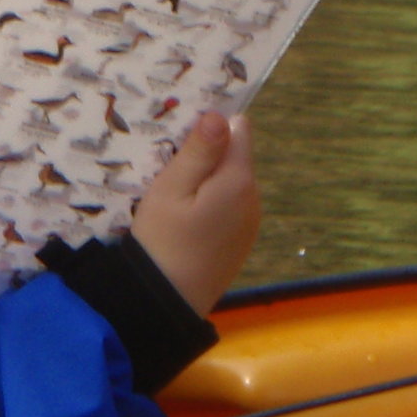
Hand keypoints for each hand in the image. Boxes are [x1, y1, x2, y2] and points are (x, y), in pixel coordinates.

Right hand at [130, 111, 257, 313]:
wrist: (167, 302)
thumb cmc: (163, 239)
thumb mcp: (171, 189)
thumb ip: (199, 152)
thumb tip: (221, 115)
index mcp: (238, 180)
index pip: (238, 129)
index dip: (212, 123)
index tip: (182, 130)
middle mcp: (253, 198)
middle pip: (235, 156)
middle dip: (207, 152)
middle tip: (167, 160)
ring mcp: (249, 222)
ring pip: (231, 182)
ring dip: (207, 179)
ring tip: (171, 189)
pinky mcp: (240, 241)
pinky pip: (229, 206)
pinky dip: (210, 202)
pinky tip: (185, 215)